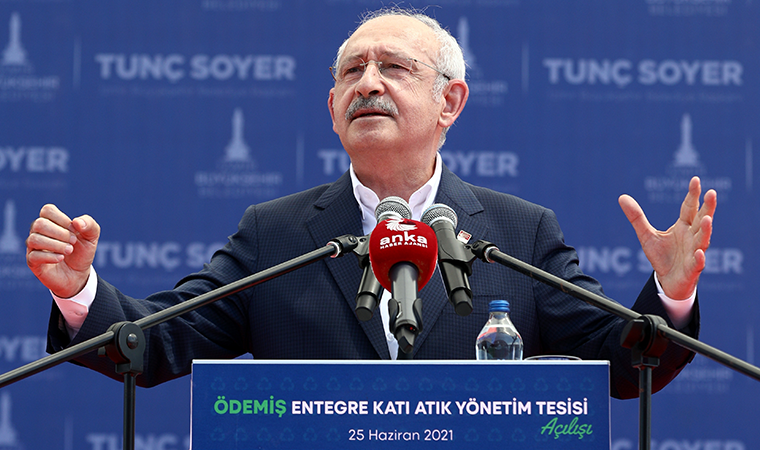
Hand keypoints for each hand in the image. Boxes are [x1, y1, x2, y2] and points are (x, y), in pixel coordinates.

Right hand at [26, 204, 100, 298]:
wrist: (79, 275)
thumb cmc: (82, 252)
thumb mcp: (92, 237)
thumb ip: (89, 225)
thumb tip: (77, 222)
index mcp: (51, 222)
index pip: (47, 210)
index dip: (63, 219)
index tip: (74, 230)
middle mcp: (38, 232)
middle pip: (39, 224)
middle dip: (61, 233)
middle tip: (73, 242)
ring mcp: (33, 247)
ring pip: (34, 239)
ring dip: (56, 245)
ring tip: (69, 250)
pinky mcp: (32, 262)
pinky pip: (34, 256)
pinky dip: (51, 256)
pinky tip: (61, 258)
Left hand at [619, 176, 716, 299]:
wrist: (667, 281)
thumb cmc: (662, 256)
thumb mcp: (646, 235)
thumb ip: (636, 217)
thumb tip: (622, 197)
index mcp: (683, 226)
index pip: (689, 208)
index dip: (693, 194)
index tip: (695, 180)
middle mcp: (692, 237)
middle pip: (701, 219)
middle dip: (708, 207)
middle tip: (712, 193)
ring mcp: (695, 252)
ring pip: (703, 240)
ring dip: (705, 230)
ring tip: (707, 219)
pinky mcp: (693, 269)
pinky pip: (697, 263)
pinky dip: (699, 258)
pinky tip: (699, 253)